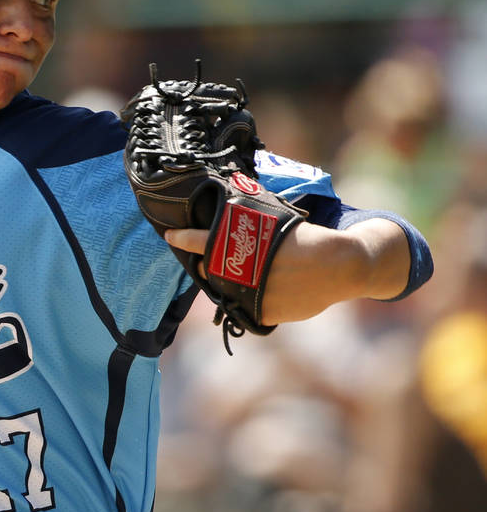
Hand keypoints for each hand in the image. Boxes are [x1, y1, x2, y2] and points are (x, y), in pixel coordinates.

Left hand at [166, 220, 406, 324]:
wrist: (342, 266)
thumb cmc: (310, 239)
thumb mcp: (280, 223)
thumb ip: (254, 223)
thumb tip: (235, 198)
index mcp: (249, 246)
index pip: (205, 241)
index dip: (185, 238)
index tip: (169, 235)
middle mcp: (247, 272)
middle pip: (211, 270)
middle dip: (206, 265)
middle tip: (209, 260)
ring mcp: (255, 295)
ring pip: (227, 290)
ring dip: (226, 281)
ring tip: (243, 272)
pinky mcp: (265, 313)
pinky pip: (247, 306)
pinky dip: (253, 297)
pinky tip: (269, 288)